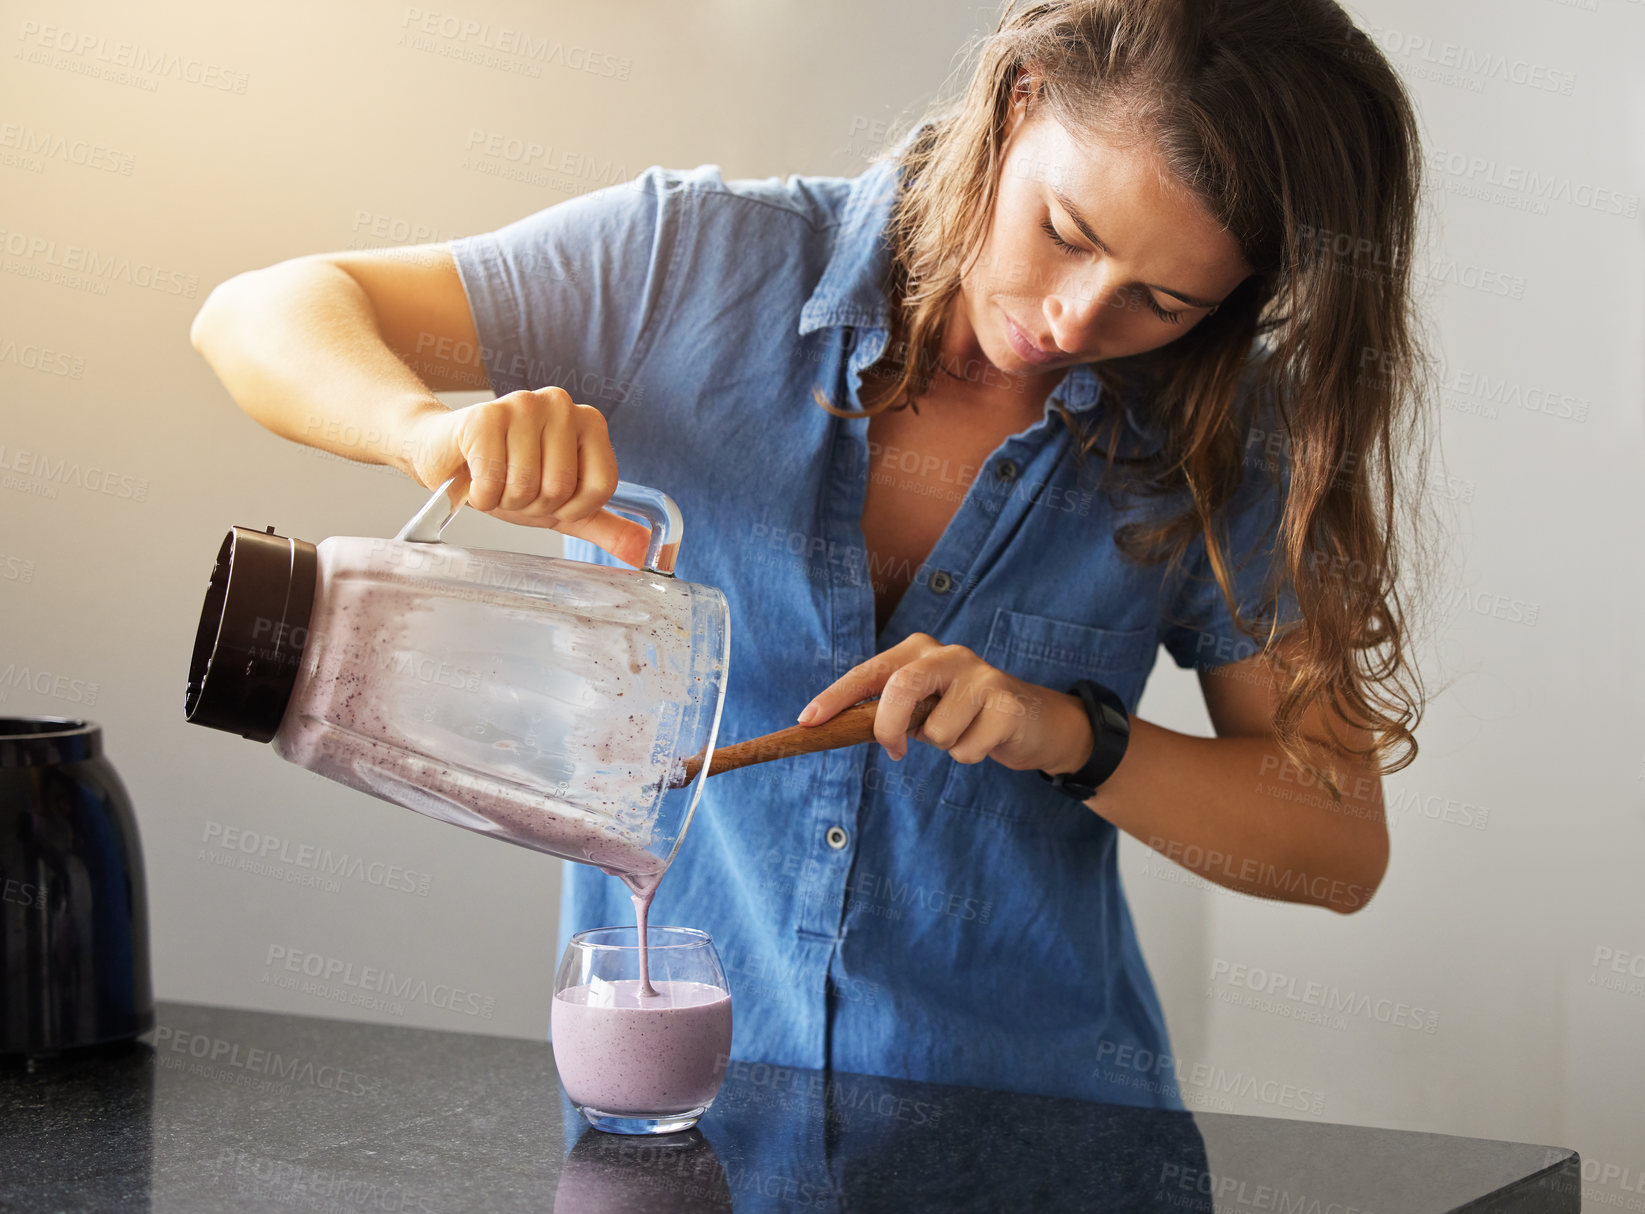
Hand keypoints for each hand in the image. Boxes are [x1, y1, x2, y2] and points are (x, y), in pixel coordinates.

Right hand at [405, 387, 650, 567]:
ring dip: (505, 499)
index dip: (572, 508)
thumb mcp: (563, 507)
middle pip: (562, 487)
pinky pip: (493, 479)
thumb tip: (646, 550)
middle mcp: (561, 405)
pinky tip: (475, 477)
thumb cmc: (508, 477)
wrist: (447, 458)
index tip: (550, 499)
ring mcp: (522, 404)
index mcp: (589, 422)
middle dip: (534, 504)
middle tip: (515, 488)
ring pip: (527, 484)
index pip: (600, 487)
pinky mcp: (483, 416)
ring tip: (496, 481)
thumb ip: (605, 525)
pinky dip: (481, 494)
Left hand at [795, 632, 1094, 774]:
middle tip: (894, 751)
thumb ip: (889, 710)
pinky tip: (985, 739)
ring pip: (936, 731)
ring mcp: (981, 676)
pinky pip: (966, 749)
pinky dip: (969, 756)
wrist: (1035, 720)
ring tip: (963, 732)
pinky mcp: (1007, 704)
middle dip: (889, 726)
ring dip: (943, 746)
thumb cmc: (964, 713)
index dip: (836, 696)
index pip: (869, 671)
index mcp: (919, 651)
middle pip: (901, 686)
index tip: (807, 721)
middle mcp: (948, 655)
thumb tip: (839, 728)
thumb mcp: (923, 706)